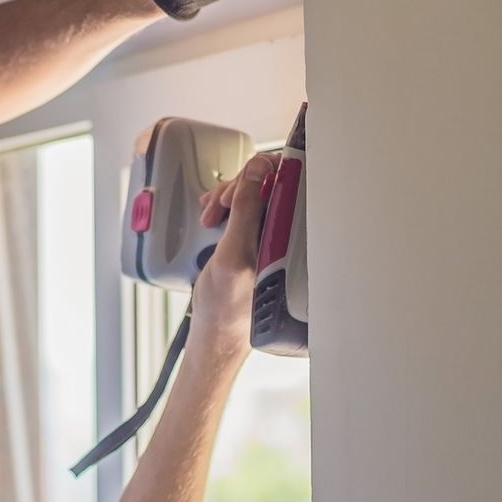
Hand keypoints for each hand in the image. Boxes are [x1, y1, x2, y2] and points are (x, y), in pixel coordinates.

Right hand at [189, 150, 280, 355]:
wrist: (216, 332)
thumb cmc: (228, 305)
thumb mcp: (232, 251)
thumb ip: (247, 207)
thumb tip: (259, 169)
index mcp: (291, 235)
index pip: (289, 182)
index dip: (259, 176)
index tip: (234, 193)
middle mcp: (287, 234)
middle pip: (269, 183)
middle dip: (237, 188)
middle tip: (217, 208)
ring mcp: (273, 236)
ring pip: (255, 193)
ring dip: (228, 197)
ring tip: (210, 215)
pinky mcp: (259, 240)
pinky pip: (247, 208)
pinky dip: (227, 207)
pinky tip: (214, 216)